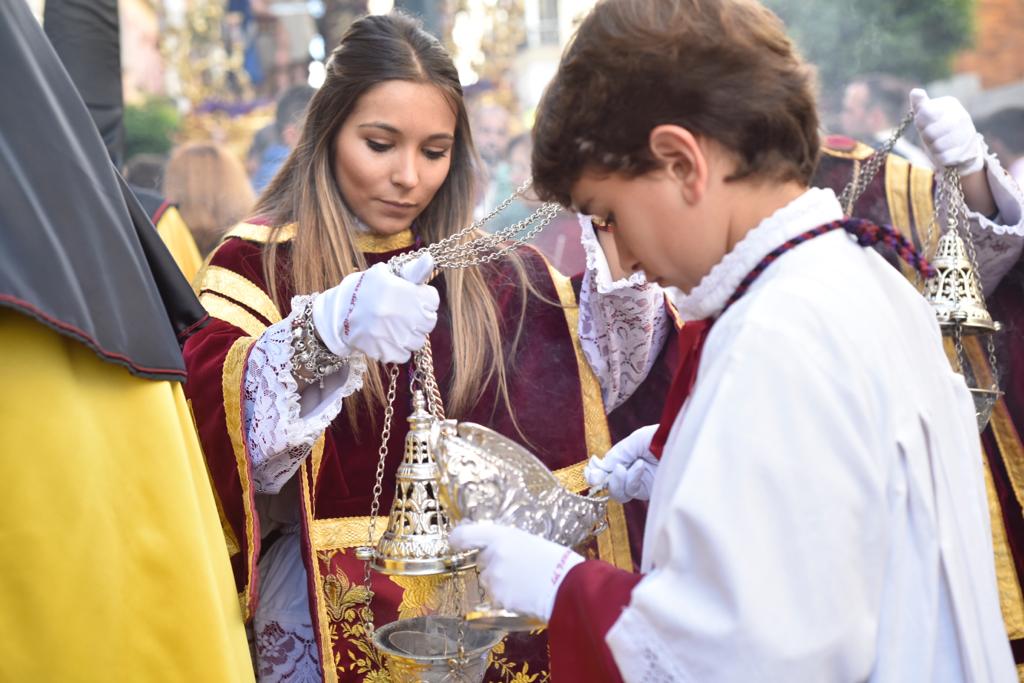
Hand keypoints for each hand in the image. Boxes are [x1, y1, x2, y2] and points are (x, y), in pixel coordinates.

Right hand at [312, 253, 438, 363]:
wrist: (338, 313)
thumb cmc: (365, 291)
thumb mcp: (386, 274)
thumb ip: (412, 270)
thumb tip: (430, 259)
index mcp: (403, 291)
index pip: (433, 300)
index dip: (424, 298)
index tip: (413, 297)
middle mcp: (401, 315)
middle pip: (429, 322)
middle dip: (420, 316)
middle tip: (403, 312)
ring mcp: (395, 336)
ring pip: (419, 340)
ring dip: (410, 334)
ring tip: (394, 325)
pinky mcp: (386, 352)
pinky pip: (406, 354)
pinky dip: (399, 348)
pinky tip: (388, 337)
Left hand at [448, 521, 582, 621]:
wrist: (568, 587)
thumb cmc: (557, 561)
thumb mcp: (531, 540)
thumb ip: (508, 543)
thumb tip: (496, 547)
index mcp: (501, 536)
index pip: (465, 534)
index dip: (457, 538)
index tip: (456, 542)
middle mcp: (493, 556)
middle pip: (481, 561)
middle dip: (493, 565)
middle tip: (517, 568)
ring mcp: (494, 579)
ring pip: (488, 581)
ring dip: (500, 582)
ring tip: (525, 582)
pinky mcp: (499, 599)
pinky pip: (496, 597)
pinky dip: (507, 597)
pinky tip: (525, 594)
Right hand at [585, 424, 658, 501]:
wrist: (686, 444)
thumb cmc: (663, 437)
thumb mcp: (635, 441)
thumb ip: (616, 455)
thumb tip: (597, 471)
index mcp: (626, 457)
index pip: (604, 470)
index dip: (595, 473)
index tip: (591, 473)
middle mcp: (631, 472)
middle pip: (608, 484)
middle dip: (603, 480)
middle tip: (602, 474)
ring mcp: (640, 483)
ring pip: (618, 492)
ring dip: (618, 480)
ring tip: (626, 467)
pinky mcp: (649, 492)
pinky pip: (632, 490)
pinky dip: (632, 478)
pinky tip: (640, 466)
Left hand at [911, 88, 985, 174]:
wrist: (960, 147)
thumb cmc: (937, 128)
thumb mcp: (926, 115)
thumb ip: (920, 104)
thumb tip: (915, 92)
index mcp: (950, 104)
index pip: (925, 113)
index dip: (921, 122)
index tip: (924, 124)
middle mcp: (962, 116)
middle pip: (930, 132)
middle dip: (927, 137)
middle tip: (931, 136)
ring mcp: (967, 133)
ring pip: (938, 146)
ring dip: (933, 148)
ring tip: (939, 144)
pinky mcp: (968, 150)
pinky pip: (944, 157)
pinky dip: (941, 157)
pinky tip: (946, 152)